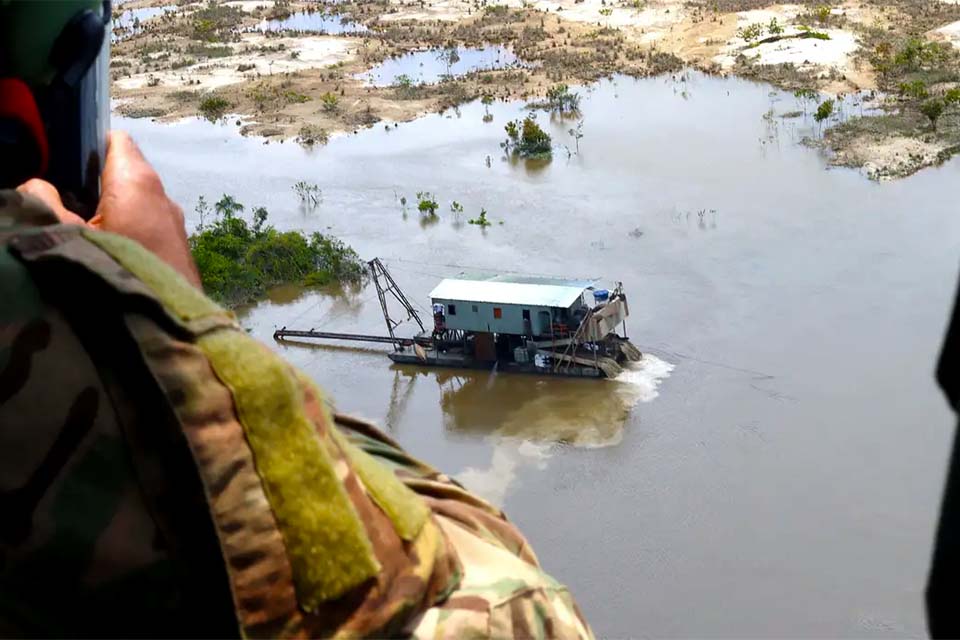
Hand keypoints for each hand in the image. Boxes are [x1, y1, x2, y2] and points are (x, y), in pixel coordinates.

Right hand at [17, 131, 200, 287]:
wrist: (168, 326)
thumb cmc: (115, 273)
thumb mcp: (64, 236)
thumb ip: (43, 202)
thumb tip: (37, 185)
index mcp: (137, 181)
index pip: (115, 141)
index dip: (87, 144)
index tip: (62, 161)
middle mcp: (163, 197)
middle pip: (124, 174)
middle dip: (93, 182)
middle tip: (62, 201)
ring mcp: (174, 225)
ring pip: (136, 205)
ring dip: (109, 212)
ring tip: (80, 231)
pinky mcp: (178, 251)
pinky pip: (147, 229)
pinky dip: (126, 233)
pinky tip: (106, 254)